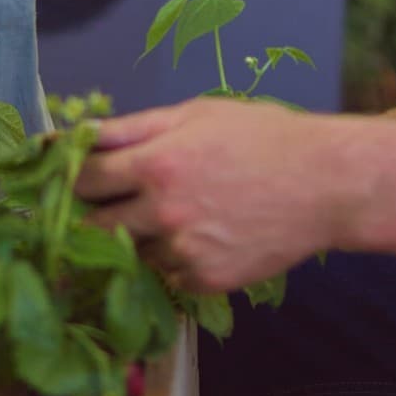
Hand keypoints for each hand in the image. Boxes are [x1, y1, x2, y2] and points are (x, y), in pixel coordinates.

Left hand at [74, 97, 357, 293]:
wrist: (325, 184)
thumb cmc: (262, 137)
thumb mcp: (196, 114)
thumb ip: (133, 127)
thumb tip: (80, 132)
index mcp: (156, 164)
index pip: (82, 179)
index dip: (70, 176)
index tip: (70, 177)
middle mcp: (162, 213)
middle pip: (92, 225)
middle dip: (92, 213)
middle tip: (107, 201)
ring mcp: (183, 252)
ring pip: (130, 252)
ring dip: (135, 237)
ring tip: (171, 213)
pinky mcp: (205, 281)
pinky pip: (166, 274)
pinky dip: (171, 259)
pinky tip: (199, 234)